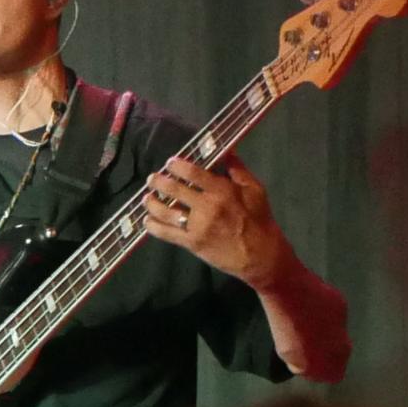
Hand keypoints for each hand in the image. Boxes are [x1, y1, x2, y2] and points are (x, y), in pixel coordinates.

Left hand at [137, 153, 293, 286]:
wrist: (261, 254)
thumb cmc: (259, 220)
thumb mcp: (255, 190)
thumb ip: (238, 170)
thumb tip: (227, 151)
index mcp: (221, 190)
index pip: (192, 172)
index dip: (176, 166)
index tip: (169, 163)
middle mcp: (206, 206)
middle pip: (174, 190)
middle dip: (158, 182)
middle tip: (152, 179)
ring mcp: (197, 226)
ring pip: (165, 211)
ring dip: (152, 203)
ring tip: (146, 198)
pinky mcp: (191, 243)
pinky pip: (166, 233)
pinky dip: (153, 226)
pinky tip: (147, 221)